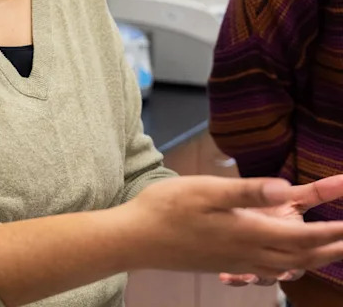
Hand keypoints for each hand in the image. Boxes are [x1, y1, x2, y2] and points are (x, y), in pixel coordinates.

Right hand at [120, 175, 342, 277]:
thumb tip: (286, 188)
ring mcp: (235, 261)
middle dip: (332, 248)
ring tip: (331, 248)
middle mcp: (247, 252)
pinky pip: (269, 269)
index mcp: (247, 232)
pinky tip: (286, 258)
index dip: (332, 231)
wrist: (135, 240)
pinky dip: (290, 264)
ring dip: (315, 258)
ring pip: (287, 265)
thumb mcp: (205, 190)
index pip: (302, 236)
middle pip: (302, 257)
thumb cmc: (166, 209)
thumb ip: (247, 190)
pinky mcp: (224, 263)